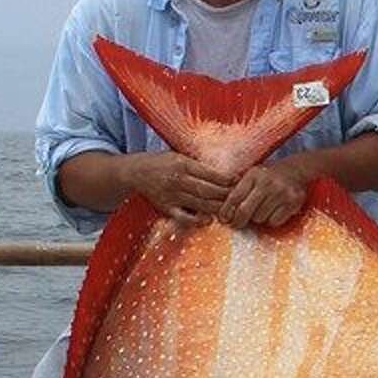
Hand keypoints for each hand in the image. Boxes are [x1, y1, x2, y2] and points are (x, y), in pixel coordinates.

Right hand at [121, 152, 235, 225]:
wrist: (135, 172)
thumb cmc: (162, 163)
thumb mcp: (179, 156)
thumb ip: (198, 164)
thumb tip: (225, 170)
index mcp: (183, 164)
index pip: (211, 174)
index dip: (228, 180)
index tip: (240, 182)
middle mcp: (178, 180)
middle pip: (208, 190)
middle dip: (227, 195)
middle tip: (242, 199)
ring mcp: (172, 195)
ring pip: (200, 204)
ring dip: (218, 208)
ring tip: (232, 211)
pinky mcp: (166, 208)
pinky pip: (183, 217)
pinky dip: (196, 221)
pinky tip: (209, 221)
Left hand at [218, 161, 309, 228]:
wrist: (296, 170)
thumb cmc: (269, 176)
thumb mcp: (252, 175)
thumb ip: (239, 189)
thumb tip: (223, 212)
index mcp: (253, 175)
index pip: (235, 197)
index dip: (226, 211)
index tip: (224, 219)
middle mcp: (267, 183)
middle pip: (245, 211)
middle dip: (239, 221)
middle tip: (237, 224)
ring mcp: (281, 193)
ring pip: (260, 218)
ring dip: (259, 218)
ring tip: (262, 211)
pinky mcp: (293, 203)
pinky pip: (275, 221)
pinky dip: (272, 220)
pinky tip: (274, 212)